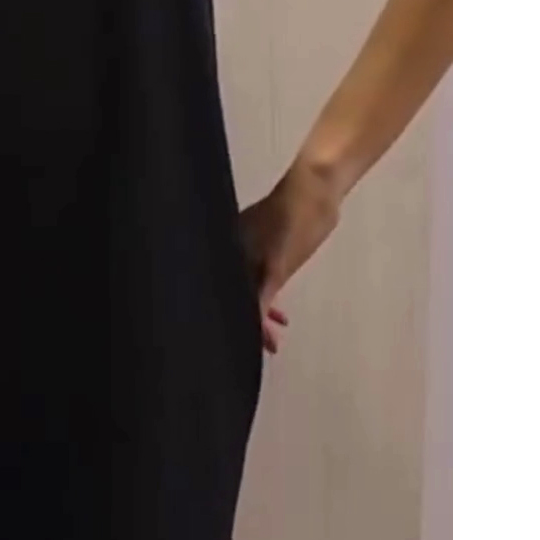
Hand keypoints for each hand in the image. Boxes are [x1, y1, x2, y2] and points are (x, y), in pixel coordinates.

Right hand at [237, 165, 342, 354]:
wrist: (317, 190)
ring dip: (261, 317)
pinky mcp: (269, 255)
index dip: (230, 319)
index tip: (237, 343)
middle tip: (259, 349)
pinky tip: (280, 319)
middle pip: (234, 297)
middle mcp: (232, 256)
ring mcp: (250, 254)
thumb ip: (264, 292)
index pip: (223, 293)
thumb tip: (253, 322)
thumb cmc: (292, 220)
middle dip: (245, 323)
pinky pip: (264, 286)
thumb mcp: (277, 261)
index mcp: (225, 254)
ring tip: (273, 342)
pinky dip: (270, 303)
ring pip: (249, 294)